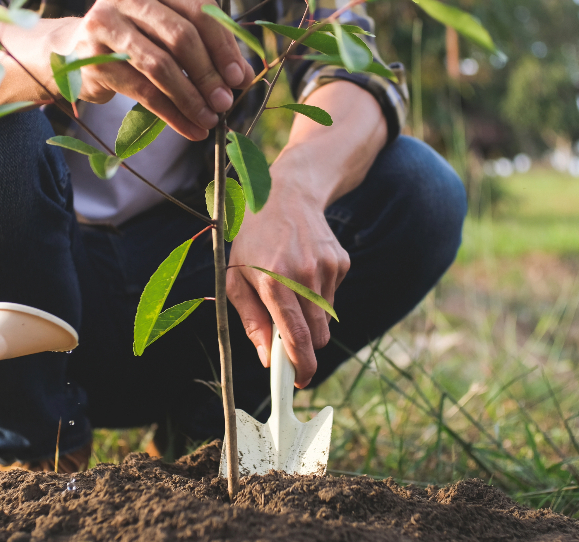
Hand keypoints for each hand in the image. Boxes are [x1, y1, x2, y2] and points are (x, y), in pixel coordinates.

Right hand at [59, 0, 254, 139]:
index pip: (199, 9)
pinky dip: (172, 114)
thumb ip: (206, 47)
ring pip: (160, 65)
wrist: (73, 49)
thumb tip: (245, 76)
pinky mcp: (92, 58)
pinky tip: (191, 129)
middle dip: (208, 74)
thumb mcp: (169, 32)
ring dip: (191, 98)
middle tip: (226, 103)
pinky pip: (142, 91)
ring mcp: (105, 24)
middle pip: (180, 35)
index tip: (240, 78)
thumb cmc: (135, 39)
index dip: (224, 46)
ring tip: (210, 120)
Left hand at [227, 182, 349, 387]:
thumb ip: (252, 321)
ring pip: (325, 319)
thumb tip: (266, 359)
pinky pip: (332, 297)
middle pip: (317, 337)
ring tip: (290, 289)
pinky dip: (319, 296)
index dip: (300, 366)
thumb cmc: (253, 240)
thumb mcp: (236, 277)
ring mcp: (326, 268)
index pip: (295, 337)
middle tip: (289, 345)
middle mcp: (303, 276)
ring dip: (309, 318)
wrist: (287, 194)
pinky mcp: (341, 263)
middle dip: (305, 349)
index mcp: (273, 282)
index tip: (299, 383)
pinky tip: (304, 270)